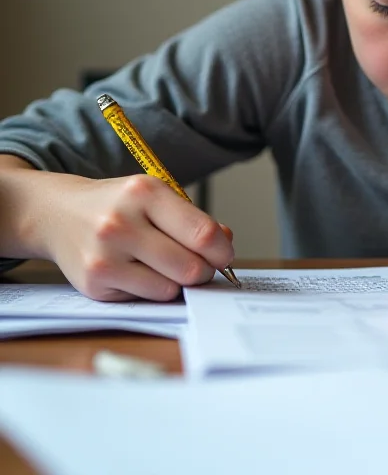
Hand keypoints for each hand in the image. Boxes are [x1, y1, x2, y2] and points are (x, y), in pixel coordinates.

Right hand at [0, 164, 233, 301]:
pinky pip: (146, 297)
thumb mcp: (156, 196)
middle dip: (204, 270)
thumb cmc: (119, 205)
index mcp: (145, 193)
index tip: (224, 254)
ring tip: (164, 264)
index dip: (222, 250)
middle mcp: (122, 223)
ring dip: (177, 281)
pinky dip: (152, 289)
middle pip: (190, 267)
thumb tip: (225, 243)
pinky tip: (137, 271)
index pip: (203, 233)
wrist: (58, 213)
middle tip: (200, 264)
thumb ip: (193, 220)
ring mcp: (105, 256)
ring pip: (171, 287)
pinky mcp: (94, 283)